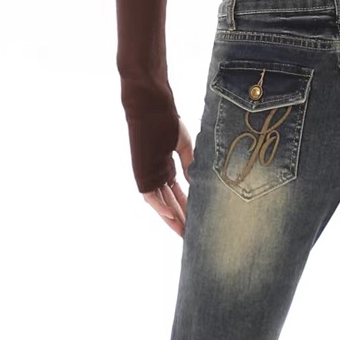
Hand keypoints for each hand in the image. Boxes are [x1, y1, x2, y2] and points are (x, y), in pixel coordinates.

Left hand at [142, 118, 193, 237]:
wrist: (151, 104)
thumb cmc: (166, 119)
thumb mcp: (184, 146)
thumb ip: (189, 166)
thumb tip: (195, 183)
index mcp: (166, 167)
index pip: (177, 193)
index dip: (187, 206)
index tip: (197, 219)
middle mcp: (157, 174)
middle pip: (170, 202)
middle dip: (181, 218)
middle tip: (191, 234)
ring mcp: (149, 174)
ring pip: (161, 203)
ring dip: (172, 218)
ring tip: (183, 233)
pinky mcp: (142, 172)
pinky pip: (151, 196)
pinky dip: (160, 207)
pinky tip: (172, 217)